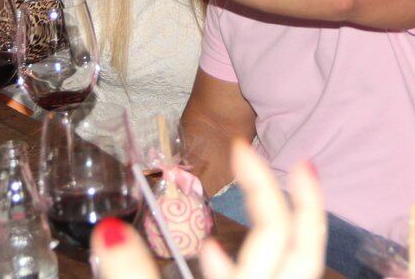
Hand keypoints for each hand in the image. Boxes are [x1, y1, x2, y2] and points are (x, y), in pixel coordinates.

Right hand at [90, 140, 324, 278]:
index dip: (265, 186)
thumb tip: (109, 230)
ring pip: (288, 268)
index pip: (278, 231)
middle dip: (305, 205)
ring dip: (276, 234)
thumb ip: (133, 275)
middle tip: (304, 165)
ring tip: (263, 200)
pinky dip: (241, 265)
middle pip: (304, 248)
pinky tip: (211, 255)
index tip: (243, 149)